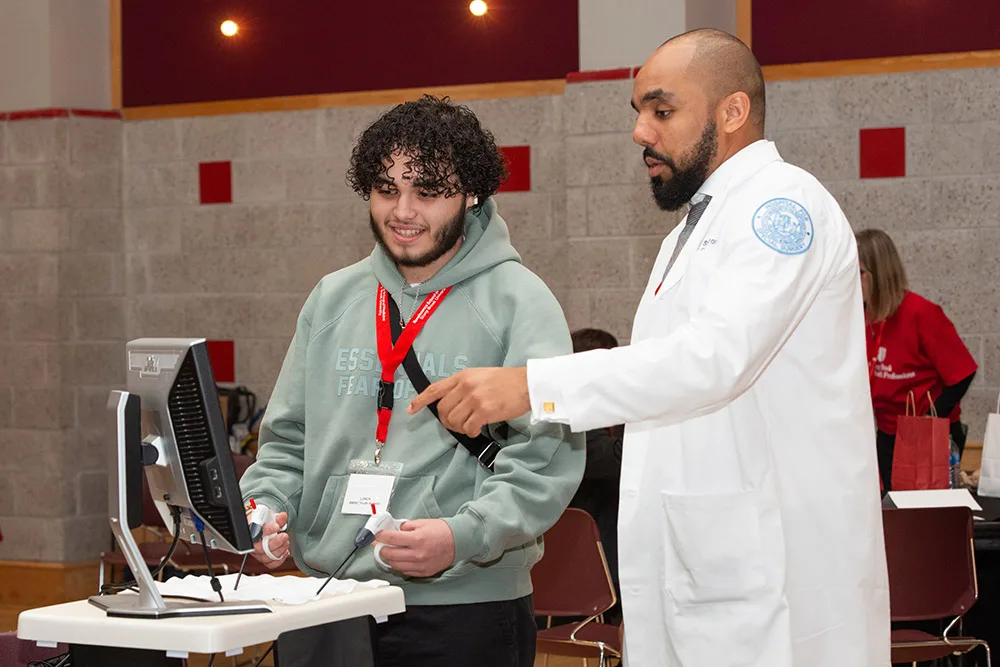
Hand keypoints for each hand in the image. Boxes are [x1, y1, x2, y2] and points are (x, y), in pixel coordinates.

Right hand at [247, 510, 289, 568]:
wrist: (261, 527)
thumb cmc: (262, 521)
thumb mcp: (268, 516)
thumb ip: (276, 518)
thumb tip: (282, 517)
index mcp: (249, 530)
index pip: (254, 532)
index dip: (267, 531)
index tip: (276, 526)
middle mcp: (251, 543)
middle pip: (259, 549)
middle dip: (275, 543)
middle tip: (284, 536)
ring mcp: (256, 552)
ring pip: (266, 558)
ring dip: (279, 550)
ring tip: (285, 542)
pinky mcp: (263, 558)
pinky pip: (270, 564)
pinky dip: (280, 559)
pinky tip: (284, 551)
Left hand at [374, 519, 454, 577]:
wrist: (458, 542)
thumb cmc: (442, 531)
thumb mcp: (423, 523)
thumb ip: (406, 526)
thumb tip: (394, 530)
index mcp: (417, 539)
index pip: (391, 538)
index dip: (380, 536)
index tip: (376, 535)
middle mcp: (417, 554)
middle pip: (390, 554)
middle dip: (381, 549)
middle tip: (380, 544)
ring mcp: (420, 565)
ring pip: (395, 565)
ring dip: (389, 558)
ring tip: (389, 552)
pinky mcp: (423, 572)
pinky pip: (405, 571)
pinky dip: (399, 565)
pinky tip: (400, 559)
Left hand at [407, 367, 530, 436]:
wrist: (527, 384)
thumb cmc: (506, 381)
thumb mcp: (480, 376)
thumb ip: (464, 386)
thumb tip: (452, 402)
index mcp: (463, 376)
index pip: (435, 389)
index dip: (421, 400)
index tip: (411, 410)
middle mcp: (465, 386)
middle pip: (443, 410)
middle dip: (446, 421)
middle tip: (456, 425)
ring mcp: (474, 398)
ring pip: (454, 421)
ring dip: (460, 428)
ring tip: (470, 426)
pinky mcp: (484, 411)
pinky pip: (468, 428)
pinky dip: (471, 432)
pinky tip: (478, 429)